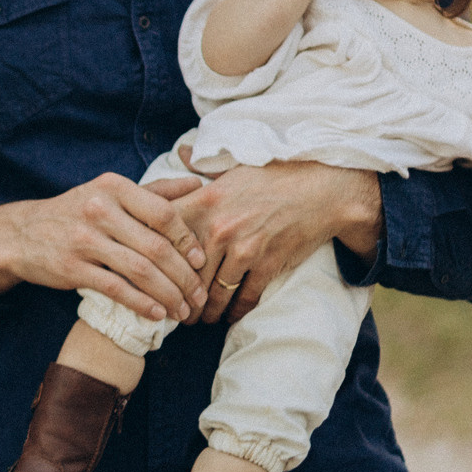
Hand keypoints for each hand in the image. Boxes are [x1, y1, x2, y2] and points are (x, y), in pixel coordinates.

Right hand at [0, 173, 208, 321]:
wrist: (21, 234)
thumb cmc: (76, 211)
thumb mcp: (109, 192)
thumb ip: (155, 190)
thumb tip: (198, 185)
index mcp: (114, 187)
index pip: (163, 214)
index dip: (187, 240)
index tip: (200, 261)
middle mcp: (99, 209)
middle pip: (156, 247)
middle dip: (184, 276)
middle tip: (199, 295)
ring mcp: (84, 240)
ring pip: (140, 271)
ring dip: (169, 295)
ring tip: (184, 310)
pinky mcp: (72, 268)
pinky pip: (116, 289)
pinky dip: (142, 304)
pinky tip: (158, 313)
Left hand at [175, 156, 380, 324]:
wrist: (319, 189)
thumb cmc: (272, 177)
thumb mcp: (232, 169)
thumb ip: (200, 169)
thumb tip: (180, 153)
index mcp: (203, 202)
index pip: (165, 236)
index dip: (155, 259)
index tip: (152, 273)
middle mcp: (219, 228)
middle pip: (187, 273)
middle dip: (179, 295)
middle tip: (174, 309)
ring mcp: (243, 249)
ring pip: (214, 292)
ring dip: (206, 310)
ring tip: (199, 318)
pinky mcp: (267, 264)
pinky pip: (245, 297)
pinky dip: (236, 311)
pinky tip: (230, 316)